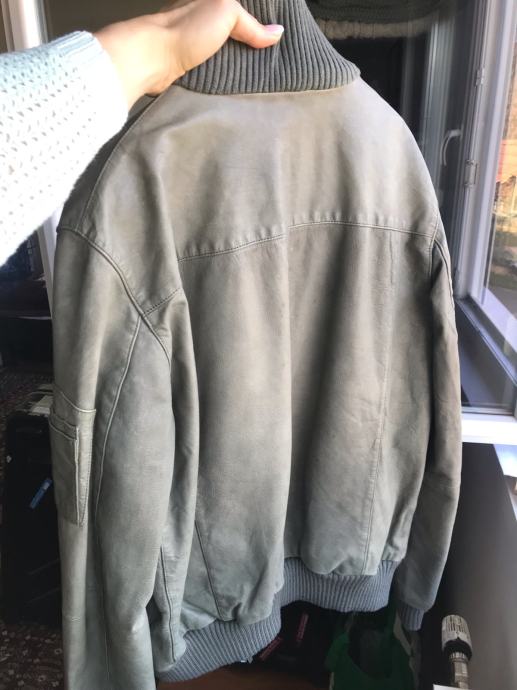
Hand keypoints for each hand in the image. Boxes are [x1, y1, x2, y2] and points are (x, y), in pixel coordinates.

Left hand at [94, 0, 283, 108]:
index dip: (259, 20)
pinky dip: (223, 70)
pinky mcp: (186, 62)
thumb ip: (251, 24)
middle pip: (233, 28)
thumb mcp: (226, 13)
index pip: (242, 8)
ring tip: (258, 71)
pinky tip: (234, 79)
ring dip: (237, 60)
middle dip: (250, 41)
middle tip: (270, 56)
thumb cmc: (186, 30)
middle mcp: (200, 15)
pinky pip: (212, 64)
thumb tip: (277, 34)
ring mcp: (192, 39)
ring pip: (223, 48)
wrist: (151, 58)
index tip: (276, 36)